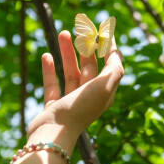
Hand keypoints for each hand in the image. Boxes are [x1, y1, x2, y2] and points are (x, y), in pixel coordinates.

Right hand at [27, 30, 123, 147]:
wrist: (55, 134)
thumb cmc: (81, 109)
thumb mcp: (105, 86)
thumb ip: (114, 68)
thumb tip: (116, 52)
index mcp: (104, 93)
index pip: (109, 66)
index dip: (108, 48)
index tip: (103, 31)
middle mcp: (89, 97)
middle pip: (89, 67)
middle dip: (85, 47)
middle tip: (79, 29)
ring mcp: (70, 102)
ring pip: (70, 73)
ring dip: (68, 53)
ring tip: (63, 33)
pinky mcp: (54, 106)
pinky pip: (53, 84)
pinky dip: (50, 70)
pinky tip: (47, 55)